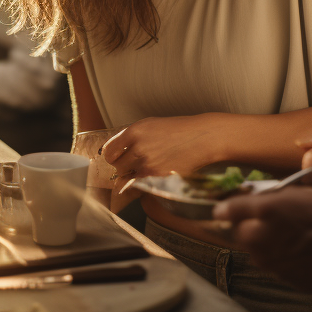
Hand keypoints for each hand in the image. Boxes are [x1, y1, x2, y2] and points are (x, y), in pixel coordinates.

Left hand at [102, 115, 221, 182]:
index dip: (113, 156)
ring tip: (145, 170)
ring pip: (126, 179)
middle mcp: (138, 148)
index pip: (109, 151)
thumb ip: (132, 137)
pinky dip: (142, 185)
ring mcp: (147, 164)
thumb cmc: (179, 130)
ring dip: (132, 177)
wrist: (202, 138)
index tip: (117, 158)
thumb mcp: (151, 125)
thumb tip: (118, 151)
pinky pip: (139, 186)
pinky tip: (151, 177)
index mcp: (135, 131)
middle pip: (117, 167)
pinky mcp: (157, 177)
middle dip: (124, 167)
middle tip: (134, 165)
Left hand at [214, 187, 311, 290]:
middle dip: (249, 229)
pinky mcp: (286, 279)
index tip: (223, 210)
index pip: (228, 211)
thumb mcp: (297, 194)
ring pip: (259, 254)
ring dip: (266, 245)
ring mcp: (273, 263)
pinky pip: (278, 268)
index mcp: (263, 212)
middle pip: (241, 236)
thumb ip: (267, 200)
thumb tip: (246, 203)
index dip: (226, 209)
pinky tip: (304, 251)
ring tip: (292, 237)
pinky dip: (284, 260)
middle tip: (268, 222)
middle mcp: (262, 240)